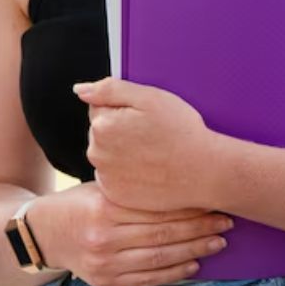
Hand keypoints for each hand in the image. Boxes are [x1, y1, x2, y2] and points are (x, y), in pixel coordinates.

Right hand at [27, 182, 232, 285]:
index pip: (156, 209)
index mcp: (103, 208)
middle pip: (163, 234)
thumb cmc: (77, 204)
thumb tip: (182, 184)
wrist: (42, 235)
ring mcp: (104, 264)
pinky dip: (173, 272)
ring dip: (194, 251)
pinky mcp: (105, 282)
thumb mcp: (99, 189)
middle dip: (199, 229)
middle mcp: (104, 238)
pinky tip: (193, 265)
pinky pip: (147, 280)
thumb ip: (133, 190)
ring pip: (159, 258)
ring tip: (218, 243)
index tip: (214, 201)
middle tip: (226, 222)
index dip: (189, 207)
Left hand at [75, 77, 225, 211]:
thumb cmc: (181, 132)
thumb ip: (110, 90)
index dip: (124, 111)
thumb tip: (80, 90)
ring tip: (152, 155)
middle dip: (120, 132)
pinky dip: (126, 174)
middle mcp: (96, 153)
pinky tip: (147, 171)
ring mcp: (105, 177)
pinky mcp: (115, 195)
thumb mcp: (149, 98)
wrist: (204, 171)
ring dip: (122, 154)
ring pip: (107, 156)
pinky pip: (115, 178)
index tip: (145, 119)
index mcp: (102, 125)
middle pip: (101, 134)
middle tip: (151, 137)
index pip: (99, 109)